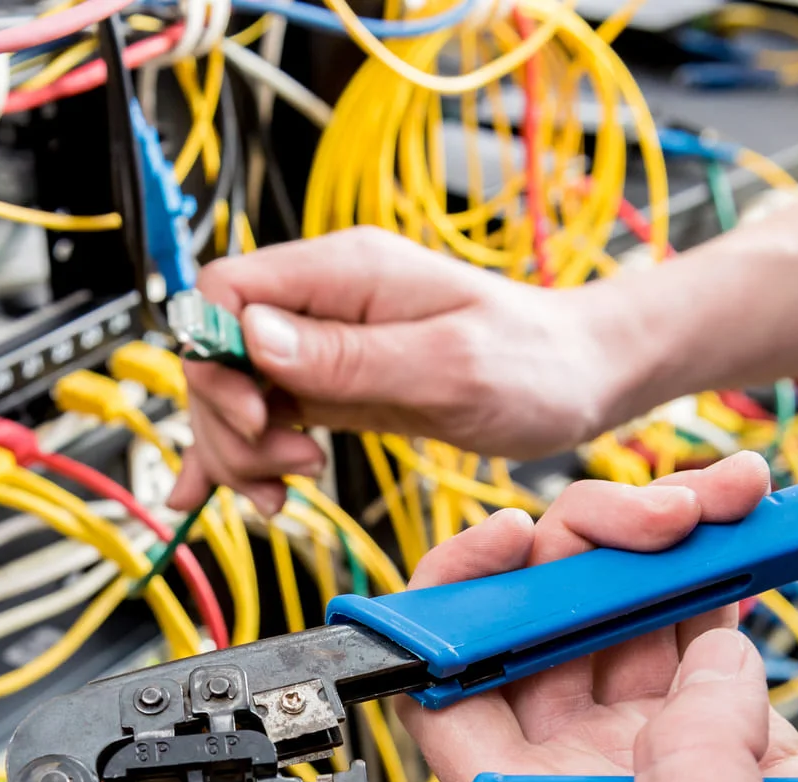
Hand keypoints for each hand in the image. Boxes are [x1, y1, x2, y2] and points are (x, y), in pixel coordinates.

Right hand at [173, 228, 638, 514]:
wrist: (582, 378)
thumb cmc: (536, 363)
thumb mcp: (448, 366)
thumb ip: (349, 357)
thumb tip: (254, 338)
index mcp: (348, 271)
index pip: (225, 290)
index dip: (215, 357)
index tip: (253, 415)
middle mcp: (327, 301)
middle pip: (217, 351)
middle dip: (229, 419)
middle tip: (287, 463)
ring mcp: (328, 345)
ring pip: (235, 393)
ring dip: (243, 449)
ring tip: (293, 484)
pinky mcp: (337, 385)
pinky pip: (266, 415)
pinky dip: (245, 456)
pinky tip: (223, 494)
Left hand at [397, 455, 797, 781]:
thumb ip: (689, 780)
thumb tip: (702, 667)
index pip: (451, 707)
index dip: (458, 612)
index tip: (513, 541)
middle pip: (536, 638)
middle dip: (582, 554)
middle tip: (659, 515)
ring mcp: (665, 763)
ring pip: (623, 621)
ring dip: (660, 548)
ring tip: (724, 501)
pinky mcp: (741, 745)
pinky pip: (704, 635)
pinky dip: (720, 578)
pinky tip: (746, 541)